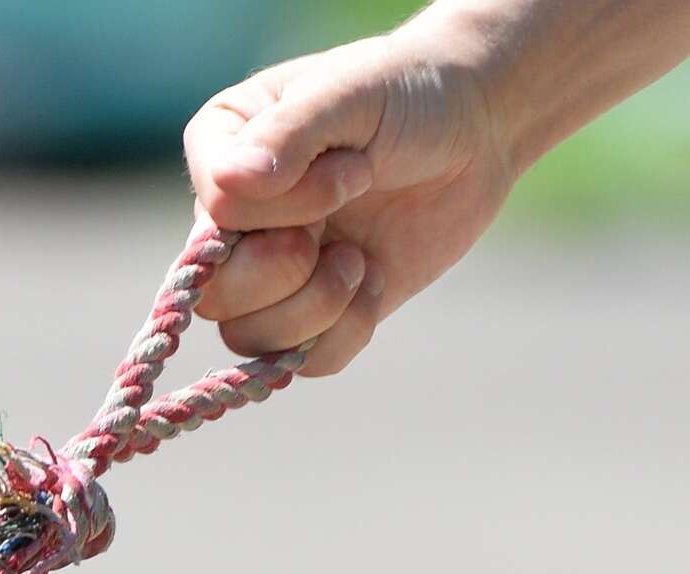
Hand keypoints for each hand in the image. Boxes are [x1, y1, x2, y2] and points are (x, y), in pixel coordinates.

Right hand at [183, 21, 519, 374]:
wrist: (475, 129)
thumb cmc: (406, 95)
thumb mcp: (349, 94)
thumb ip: (286, 135)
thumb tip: (227, 184)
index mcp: (219, 153)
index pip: (214, 210)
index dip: (283, 206)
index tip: (354, 166)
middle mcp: (227, 221)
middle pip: (214, 293)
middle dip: (287, 271)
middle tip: (340, 235)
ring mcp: (265, 271)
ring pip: (247, 337)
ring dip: (316, 307)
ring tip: (359, 261)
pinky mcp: (312, 311)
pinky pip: (300, 362)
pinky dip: (343, 333)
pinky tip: (373, 281)